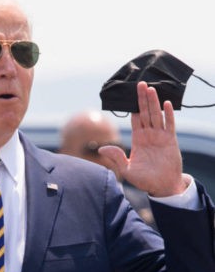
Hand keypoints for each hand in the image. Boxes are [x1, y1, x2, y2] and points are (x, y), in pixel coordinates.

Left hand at [99, 81, 185, 196]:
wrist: (162, 187)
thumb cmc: (144, 180)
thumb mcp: (127, 169)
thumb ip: (116, 157)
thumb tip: (101, 148)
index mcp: (138, 139)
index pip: (134, 119)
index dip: (133, 107)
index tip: (130, 95)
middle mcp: (149, 135)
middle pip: (145, 112)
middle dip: (142, 99)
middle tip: (140, 84)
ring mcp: (160, 137)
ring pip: (156, 115)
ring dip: (154, 102)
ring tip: (150, 88)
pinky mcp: (170, 141)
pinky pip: (169, 125)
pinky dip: (168, 114)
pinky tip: (166, 104)